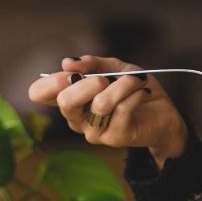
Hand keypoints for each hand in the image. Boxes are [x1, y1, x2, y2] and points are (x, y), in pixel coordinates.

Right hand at [27, 56, 187, 166]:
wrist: (163, 114)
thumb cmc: (133, 90)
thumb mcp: (114, 68)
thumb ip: (92, 63)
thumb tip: (67, 62)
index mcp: (70, 100)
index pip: (39, 94)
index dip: (50, 80)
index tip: (72, 72)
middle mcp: (76, 119)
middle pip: (65, 101)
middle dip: (88, 82)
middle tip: (106, 78)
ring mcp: (94, 131)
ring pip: (101, 103)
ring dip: (122, 85)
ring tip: (136, 80)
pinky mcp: (115, 138)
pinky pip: (123, 108)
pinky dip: (135, 93)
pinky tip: (142, 92)